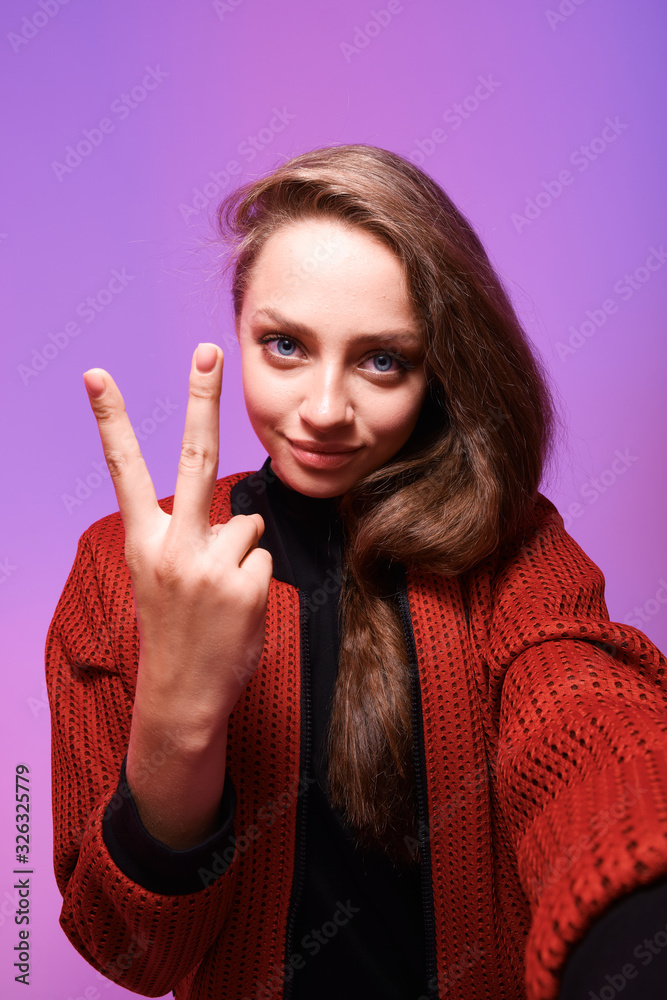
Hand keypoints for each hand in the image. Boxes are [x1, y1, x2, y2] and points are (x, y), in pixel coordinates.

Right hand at [82, 343, 272, 738]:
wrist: (181, 694)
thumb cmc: (174, 629)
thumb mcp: (159, 576)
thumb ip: (186, 534)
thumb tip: (237, 512)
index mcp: (144, 541)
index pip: (124, 470)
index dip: (112, 420)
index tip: (97, 376)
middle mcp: (173, 546)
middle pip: (195, 459)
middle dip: (202, 399)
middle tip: (207, 351)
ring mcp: (210, 564)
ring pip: (246, 524)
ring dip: (240, 552)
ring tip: (219, 593)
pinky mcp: (246, 584)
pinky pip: (263, 558)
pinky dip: (256, 578)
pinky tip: (237, 608)